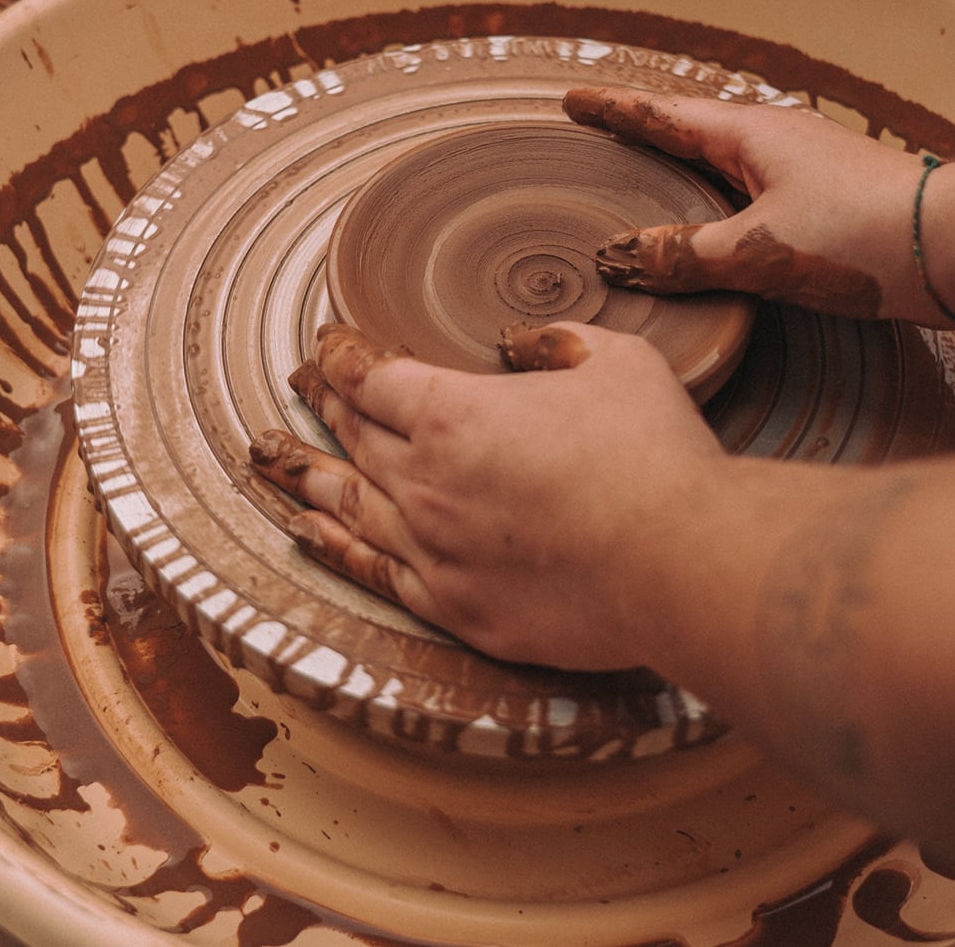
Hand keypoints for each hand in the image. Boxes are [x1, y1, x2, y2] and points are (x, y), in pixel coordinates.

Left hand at [249, 321, 726, 670]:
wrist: (682, 564)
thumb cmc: (655, 457)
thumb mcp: (615, 361)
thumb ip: (557, 343)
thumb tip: (523, 345)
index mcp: (453, 414)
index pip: (372, 376)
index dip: (342, 355)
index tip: (328, 344)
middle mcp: (425, 483)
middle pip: (354, 436)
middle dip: (325, 403)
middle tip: (302, 387)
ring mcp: (435, 552)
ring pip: (349, 504)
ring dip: (307, 474)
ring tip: (272, 458)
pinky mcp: (458, 609)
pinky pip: (375, 573)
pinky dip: (335, 546)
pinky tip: (312, 532)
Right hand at [564, 87, 954, 325]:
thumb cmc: (863, 237)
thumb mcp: (758, 251)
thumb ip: (685, 255)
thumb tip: (622, 257)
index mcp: (752, 134)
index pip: (663, 115)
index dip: (613, 110)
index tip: (571, 99)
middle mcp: (778, 142)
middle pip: (694, 132)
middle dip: (644, 136)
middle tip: (600, 140)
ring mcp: (808, 171)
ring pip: (727, 166)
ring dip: (684, 174)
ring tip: (647, 188)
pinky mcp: (833, 206)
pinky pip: (754, 197)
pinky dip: (719, 208)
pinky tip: (718, 235)